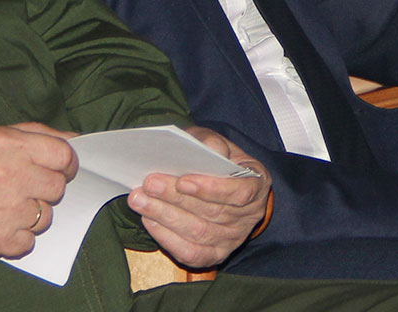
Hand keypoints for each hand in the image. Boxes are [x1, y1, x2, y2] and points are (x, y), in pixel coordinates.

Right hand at [0, 122, 77, 258]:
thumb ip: (31, 134)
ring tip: (4, 206)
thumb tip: (73, 139)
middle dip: (46, 188)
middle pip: (57, 187)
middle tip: (24, 188)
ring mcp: (2, 210)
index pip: (63, 155)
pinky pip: (26, 243)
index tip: (60, 168)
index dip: (66, 163)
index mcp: (8, 144)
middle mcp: (10, 176)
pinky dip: (16, 238)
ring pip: (44, 217)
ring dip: (31, 214)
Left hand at [125, 127, 271, 268]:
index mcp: (257, 184)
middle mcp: (249, 215)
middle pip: (212, 212)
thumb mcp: (219, 144)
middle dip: (176, 198)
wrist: (227, 186)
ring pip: (198, 233)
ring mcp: (233, 238)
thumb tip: (209, 150)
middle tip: (148, 184)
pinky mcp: (215, 254)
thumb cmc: (219, 161)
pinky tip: (150, 220)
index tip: (183, 181)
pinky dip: (167, 238)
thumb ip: (212, 143)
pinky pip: (191, 252)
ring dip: (165, 216)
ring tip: (140, 200)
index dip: (211, 189)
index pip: (239, 192)